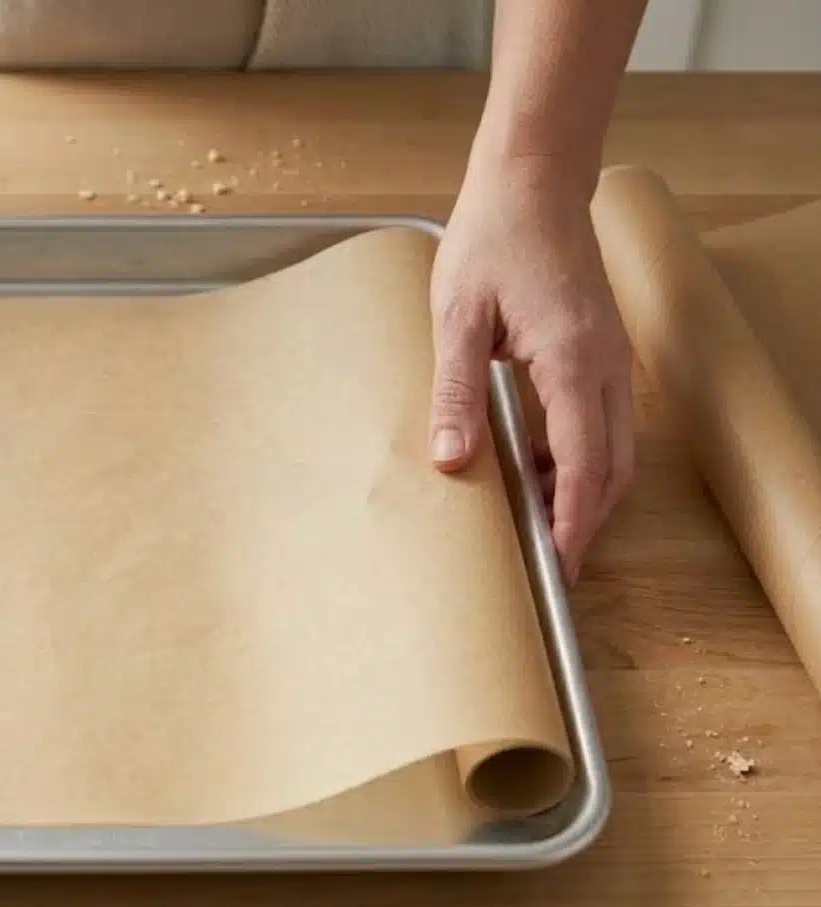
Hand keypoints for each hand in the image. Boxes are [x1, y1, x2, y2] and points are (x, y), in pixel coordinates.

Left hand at [429, 163, 634, 583]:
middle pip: (614, 466)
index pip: (586, 463)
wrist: (532, 183)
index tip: (559, 562)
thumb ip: (456, 391)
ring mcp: (611, 356)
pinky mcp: (602, 348)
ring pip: (617, 445)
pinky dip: (586, 454)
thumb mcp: (456, 317)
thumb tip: (451, 458)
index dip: (574, 520)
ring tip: (544, 523)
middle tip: (553, 563)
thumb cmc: (493, 240)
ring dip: (588, 488)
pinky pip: (606, 418)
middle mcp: (605, 364)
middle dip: (587, 518)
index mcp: (573, 361)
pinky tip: (544, 466)